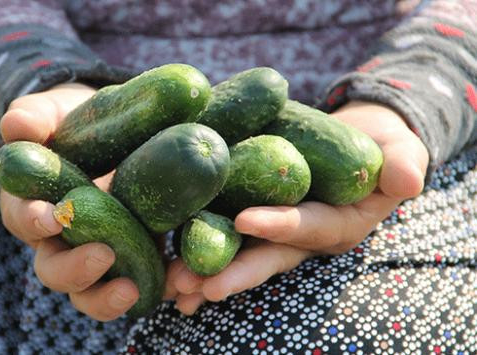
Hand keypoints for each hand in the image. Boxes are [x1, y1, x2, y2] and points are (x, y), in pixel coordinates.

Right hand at [0, 83, 138, 320]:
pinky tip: (175, 284)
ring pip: (90, 294)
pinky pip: (139, 288)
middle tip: (101, 255)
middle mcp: (61, 242)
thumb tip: (15, 126)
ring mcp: (97, 256)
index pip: (25, 220)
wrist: (112, 138)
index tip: (53, 216)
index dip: (34, 221)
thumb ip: (34, 118)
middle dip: (74, 270)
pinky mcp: (132, 262)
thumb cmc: (73, 128)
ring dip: (106, 298)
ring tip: (131, 291)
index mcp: (34, 208)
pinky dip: (154, 291)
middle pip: (54, 271)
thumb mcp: (54, 115)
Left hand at [168, 100, 429, 314]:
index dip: (280, 225)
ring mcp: (275, 231)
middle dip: (230, 273)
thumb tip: (407, 181)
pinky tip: (165, 265)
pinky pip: (223, 237)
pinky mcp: (253, 217)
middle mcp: (302, 237)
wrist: (355, 147)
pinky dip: (195, 251)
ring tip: (169, 286)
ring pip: (238, 255)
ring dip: (204, 272)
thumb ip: (405, 164)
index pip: (307, 227)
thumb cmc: (381, 149)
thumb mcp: (401, 152)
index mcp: (336, 224)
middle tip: (194, 286)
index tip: (245, 220)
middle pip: (264, 257)